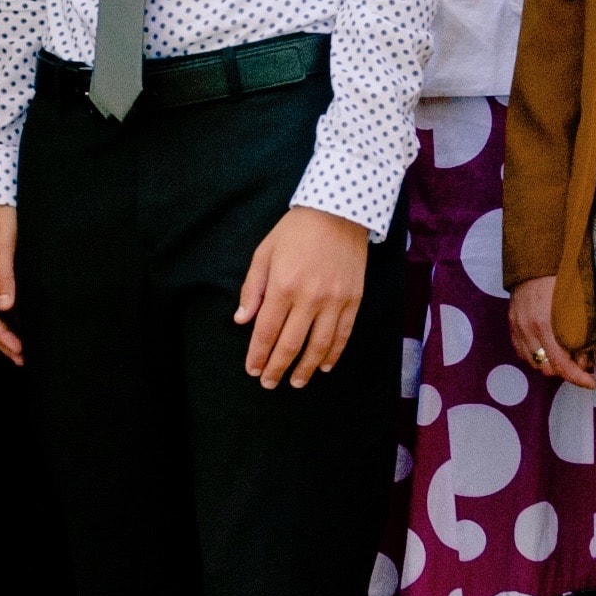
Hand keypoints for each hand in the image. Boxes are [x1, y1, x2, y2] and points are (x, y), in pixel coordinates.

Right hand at [0, 207, 22, 363]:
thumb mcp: (2, 246)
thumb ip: (3, 277)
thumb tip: (4, 307)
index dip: (1, 334)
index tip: (17, 349)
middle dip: (1, 340)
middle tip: (20, 359)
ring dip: (2, 332)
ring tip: (18, 351)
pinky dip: (4, 318)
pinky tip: (15, 327)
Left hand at [235, 206, 372, 388]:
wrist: (339, 212)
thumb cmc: (295, 231)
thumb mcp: (264, 253)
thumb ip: (252, 289)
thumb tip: (242, 321)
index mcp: (283, 285)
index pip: (267, 330)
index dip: (258, 354)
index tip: (252, 370)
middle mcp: (310, 297)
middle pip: (291, 343)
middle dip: (278, 367)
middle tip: (269, 383)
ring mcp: (335, 300)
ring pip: (319, 345)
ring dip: (305, 368)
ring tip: (296, 383)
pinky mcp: (354, 299)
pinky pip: (343, 334)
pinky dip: (333, 354)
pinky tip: (323, 366)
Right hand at [507, 275, 595, 388]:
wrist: (536, 259)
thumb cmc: (563, 277)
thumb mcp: (579, 304)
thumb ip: (582, 332)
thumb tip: (586, 356)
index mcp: (546, 324)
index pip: (561, 365)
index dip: (578, 378)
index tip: (591, 382)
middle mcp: (528, 330)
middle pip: (546, 369)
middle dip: (566, 371)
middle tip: (582, 364)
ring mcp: (517, 327)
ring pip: (533, 363)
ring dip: (549, 364)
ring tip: (564, 355)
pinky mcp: (511, 324)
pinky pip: (522, 351)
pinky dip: (535, 355)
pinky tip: (547, 348)